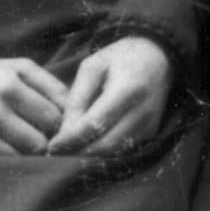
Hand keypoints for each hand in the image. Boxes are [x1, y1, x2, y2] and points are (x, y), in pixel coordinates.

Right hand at [0, 57, 68, 155]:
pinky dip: (12, 161)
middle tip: (43, 137)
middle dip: (47, 142)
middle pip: (42, 143)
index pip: (55, 118)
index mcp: (9, 85)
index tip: (56, 125)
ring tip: (25, 143)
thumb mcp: (20, 68)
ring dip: (30, 154)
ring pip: (24, 158)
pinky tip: (9, 150)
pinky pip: (4, 165)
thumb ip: (52, 86)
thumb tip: (77, 114)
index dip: (61, 125)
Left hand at [48, 37, 173, 155]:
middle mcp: (142, 112)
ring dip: (89, 153)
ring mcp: (149, 125)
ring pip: (114, 151)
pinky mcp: (151, 132)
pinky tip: (89, 141)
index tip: (52, 146)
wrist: (157, 58)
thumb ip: (78, 98)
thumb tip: (65, 132)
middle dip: (78, 151)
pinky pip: (122, 148)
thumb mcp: (92, 67)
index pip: (95, 124)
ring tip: (69, 147)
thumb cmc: (120, 58)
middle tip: (57, 151)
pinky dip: (103, 148)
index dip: (72, 139)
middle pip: (106, 144)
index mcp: (127, 90)